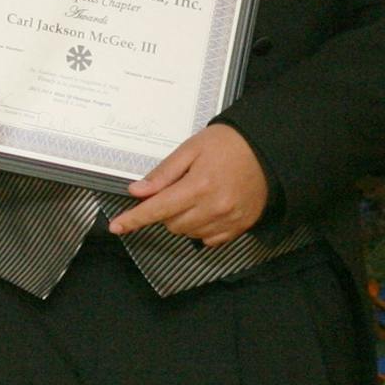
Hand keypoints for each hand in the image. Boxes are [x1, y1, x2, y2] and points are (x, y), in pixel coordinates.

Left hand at [110, 124, 268, 246]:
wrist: (268, 151)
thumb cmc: (228, 145)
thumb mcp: (190, 149)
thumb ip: (163, 173)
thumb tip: (137, 191)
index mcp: (198, 186)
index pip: (157, 209)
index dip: (134, 219)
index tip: (116, 227)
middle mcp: (214, 208)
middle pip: (171, 223)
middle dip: (164, 210)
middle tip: (175, 189)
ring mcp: (229, 220)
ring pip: (188, 233)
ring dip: (181, 220)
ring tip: (194, 196)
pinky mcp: (241, 227)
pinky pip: (209, 240)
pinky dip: (200, 229)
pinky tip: (206, 210)